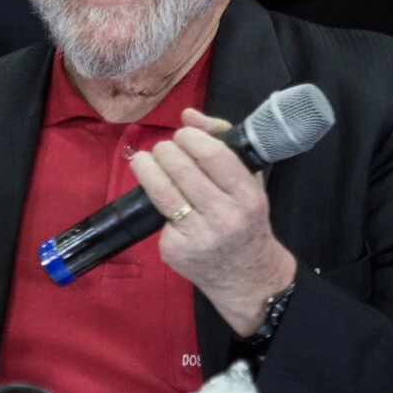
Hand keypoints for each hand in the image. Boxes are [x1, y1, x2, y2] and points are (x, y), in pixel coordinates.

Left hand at [126, 110, 298, 336]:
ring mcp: (198, 237)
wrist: (246, 276)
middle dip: (165, 150)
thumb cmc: (246, 220)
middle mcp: (225, 218)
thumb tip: (189, 116)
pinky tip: (164, 203)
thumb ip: (223, 142)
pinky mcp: (175, 251)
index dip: (190, 138)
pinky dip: (156, 203)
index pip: (212, 155)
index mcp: (248, 197)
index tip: (183, 135)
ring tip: (144, 160)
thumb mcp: (249, 181)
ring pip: (161, 191)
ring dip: (146, 167)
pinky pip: (158, 216)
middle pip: (182, 169)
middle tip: (164, 149)